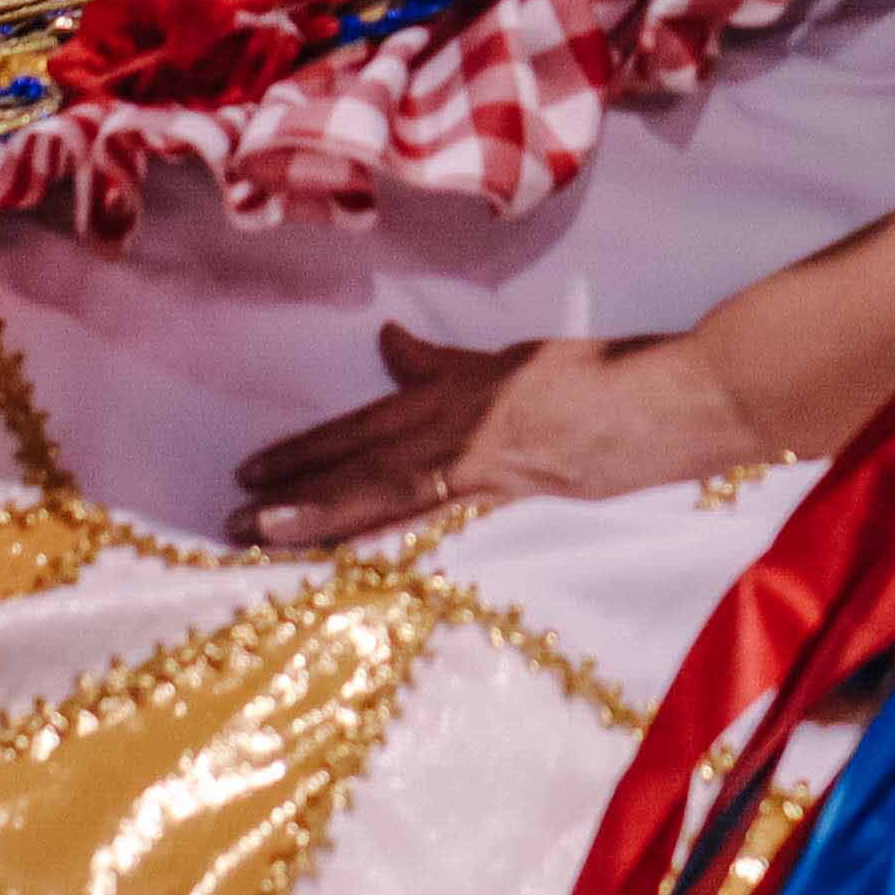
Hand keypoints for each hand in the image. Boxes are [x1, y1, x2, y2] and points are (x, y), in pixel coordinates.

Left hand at [225, 321, 771, 545]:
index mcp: (456, 390)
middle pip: (359, 458)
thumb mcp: (511, 358)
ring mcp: (480, 456)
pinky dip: (382, 530)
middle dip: (294, 486)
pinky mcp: (509, 486)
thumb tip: (388, 342)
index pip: (364, 424)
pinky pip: (430, 513)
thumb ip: (444, 361)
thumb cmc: (599, 374)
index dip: (306, 448)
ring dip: (318, 511)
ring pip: (381, 486)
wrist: (664, 396)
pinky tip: (345, 552)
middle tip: (230, 514)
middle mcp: (456, 421)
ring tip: (262, 532)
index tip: (251, 469)